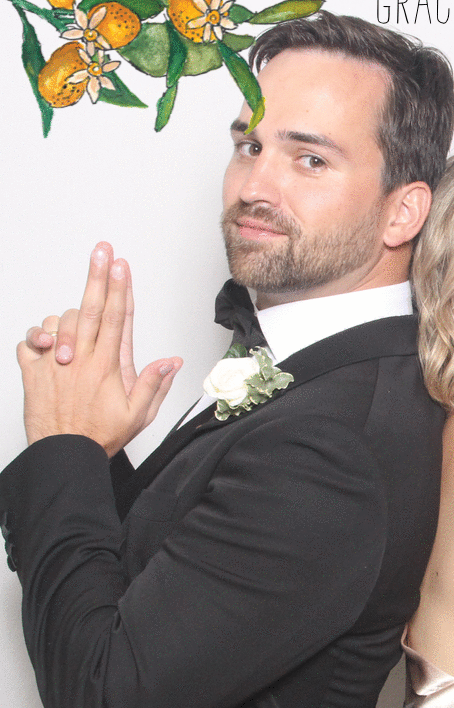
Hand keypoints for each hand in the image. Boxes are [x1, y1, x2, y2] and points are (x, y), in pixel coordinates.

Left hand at [16, 242, 182, 455]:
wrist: (64, 455)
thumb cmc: (100, 436)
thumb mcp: (139, 414)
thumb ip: (155, 383)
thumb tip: (171, 361)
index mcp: (107, 366)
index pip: (117, 318)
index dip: (120, 288)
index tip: (122, 266)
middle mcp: (81, 359)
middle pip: (90, 307)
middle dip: (97, 276)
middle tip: (101, 252)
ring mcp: (55, 363)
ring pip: (58, 321)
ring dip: (66, 318)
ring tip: (74, 330)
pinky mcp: (33, 372)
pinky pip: (28, 343)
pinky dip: (36, 338)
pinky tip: (47, 345)